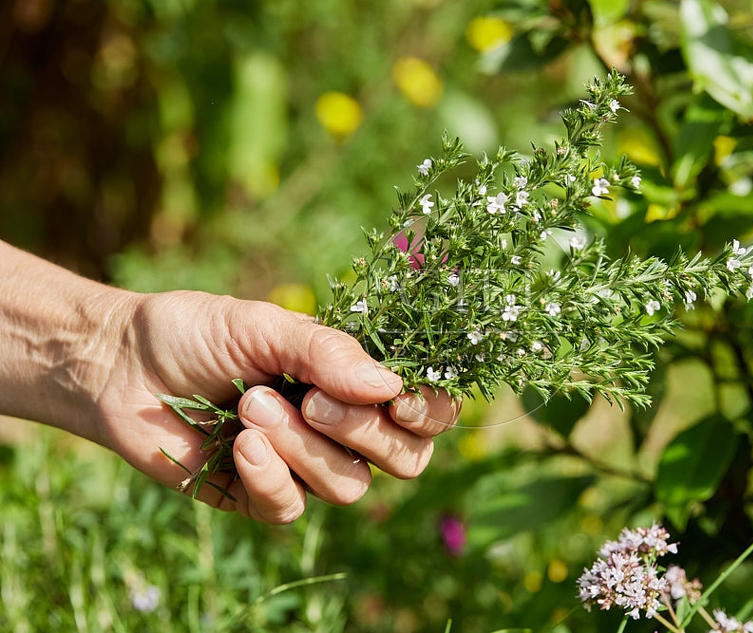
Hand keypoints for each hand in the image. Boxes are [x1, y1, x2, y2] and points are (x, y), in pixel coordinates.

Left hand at [94, 290, 458, 523]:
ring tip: (249, 406)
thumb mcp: (267, 326)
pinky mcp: (262, 496)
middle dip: (364, 433)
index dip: (430, 412)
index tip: (401, 401)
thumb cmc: (200, 332)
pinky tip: (237, 445)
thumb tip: (389, 386)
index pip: (425, 409)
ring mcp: (305, 465)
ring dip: (303, 448)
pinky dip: (269, 476)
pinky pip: (292, 508)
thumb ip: (328, 352)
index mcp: (356, 380)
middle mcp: (342, 427)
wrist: (122, 365)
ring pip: (349, 486)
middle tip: (312, 399)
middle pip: (404, 458)